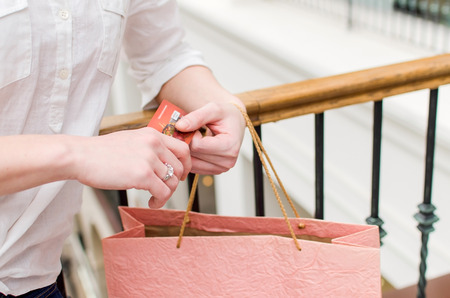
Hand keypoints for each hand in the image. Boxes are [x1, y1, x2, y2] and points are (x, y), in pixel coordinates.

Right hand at [73, 127, 190, 207]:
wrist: (80, 156)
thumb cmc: (100, 152)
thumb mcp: (131, 140)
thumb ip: (149, 147)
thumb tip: (164, 162)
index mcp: (152, 134)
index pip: (183, 149)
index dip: (185, 165)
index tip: (179, 175)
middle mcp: (154, 144)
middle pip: (180, 168)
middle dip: (175, 182)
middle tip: (164, 190)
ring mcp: (149, 159)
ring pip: (172, 182)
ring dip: (166, 194)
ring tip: (155, 199)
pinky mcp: (143, 175)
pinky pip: (163, 192)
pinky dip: (159, 201)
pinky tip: (150, 203)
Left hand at [175, 101, 245, 174]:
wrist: (235, 122)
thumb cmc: (226, 115)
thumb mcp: (213, 109)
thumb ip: (197, 117)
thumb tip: (180, 126)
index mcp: (230, 146)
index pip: (198, 146)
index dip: (192, 134)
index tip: (197, 126)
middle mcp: (227, 161)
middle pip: (194, 155)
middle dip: (189, 142)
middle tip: (194, 131)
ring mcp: (221, 168)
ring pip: (191, 163)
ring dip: (189, 150)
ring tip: (196, 138)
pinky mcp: (215, 171)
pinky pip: (194, 167)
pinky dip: (191, 156)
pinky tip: (196, 146)